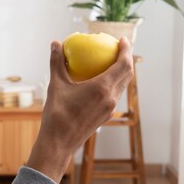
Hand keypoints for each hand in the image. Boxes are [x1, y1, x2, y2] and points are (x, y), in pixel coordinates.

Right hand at [27, 38, 133, 181]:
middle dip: (127, 59)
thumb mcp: (56, 85)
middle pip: (127, 75)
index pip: (124, 65)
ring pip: (122, 86)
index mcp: (102, 88)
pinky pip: (114, 95)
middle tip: (119, 47)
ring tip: (112, 61)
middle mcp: (111, 98)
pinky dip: (112, 83)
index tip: (123, 40)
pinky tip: (100, 80)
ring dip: (121, 72)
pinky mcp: (106, 116)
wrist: (59, 143)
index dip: (127, 51)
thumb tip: (55, 43)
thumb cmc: (57, 113)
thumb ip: (57, 62)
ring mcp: (110, 109)